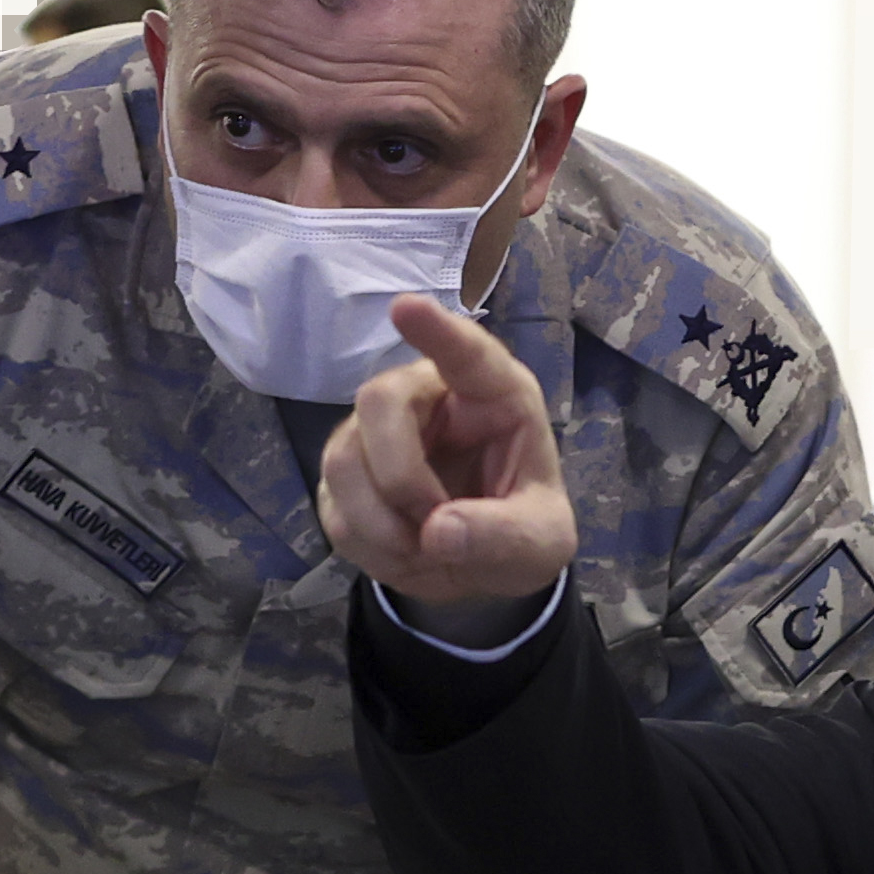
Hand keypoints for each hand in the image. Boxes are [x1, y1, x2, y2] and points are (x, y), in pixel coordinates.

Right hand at [320, 297, 578, 623]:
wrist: (481, 567)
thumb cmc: (522, 531)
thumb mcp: (540, 544)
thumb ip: (504, 537)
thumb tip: (439, 531)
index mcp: (494, 398)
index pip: (467, 353)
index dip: (437, 331)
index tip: (405, 306)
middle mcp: (430, 399)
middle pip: (380, 401)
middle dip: (399, 477)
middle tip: (432, 529)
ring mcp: (377, 432)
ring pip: (343, 456)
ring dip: (380, 522)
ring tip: (424, 549)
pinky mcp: (346, 473)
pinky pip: (332, 502)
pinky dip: (367, 544)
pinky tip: (402, 552)